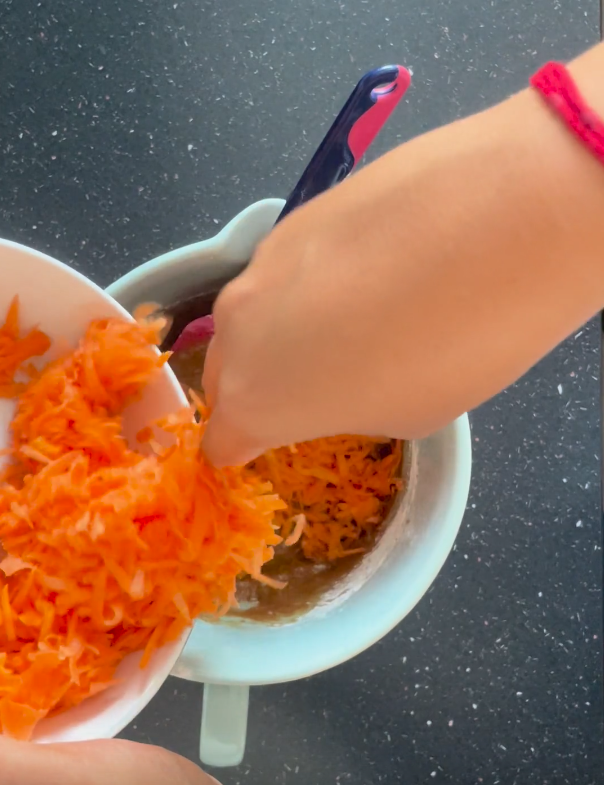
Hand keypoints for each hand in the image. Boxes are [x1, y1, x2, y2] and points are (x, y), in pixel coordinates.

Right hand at [202, 46, 603, 466]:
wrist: (502, 218)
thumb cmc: (458, 347)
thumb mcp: (403, 415)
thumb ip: (344, 408)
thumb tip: (337, 383)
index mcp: (256, 401)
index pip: (221, 442)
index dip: (246, 447)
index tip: (276, 441)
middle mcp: (238, 331)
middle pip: (227, 374)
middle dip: (263, 386)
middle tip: (323, 382)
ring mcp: (261, 261)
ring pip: (257, 314)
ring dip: (289, 327)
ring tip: (360, 315)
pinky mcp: (294, 213)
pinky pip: (287, 267)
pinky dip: (314, 278)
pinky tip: (374, 267)